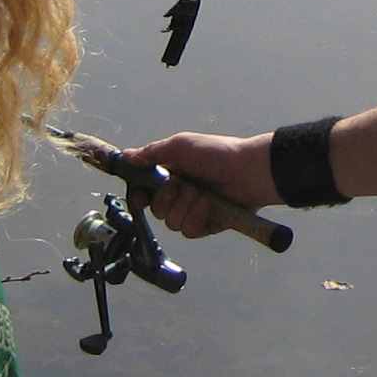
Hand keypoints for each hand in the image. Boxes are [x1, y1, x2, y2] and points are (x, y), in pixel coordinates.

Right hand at [130, 130, 275, 240]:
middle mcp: (181, 194)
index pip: (146, 192)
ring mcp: (194, 210)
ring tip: (202, 194)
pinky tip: (209, 205)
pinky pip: (189, 231)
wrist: (250, 170)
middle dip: (166, 199)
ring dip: (185, 207)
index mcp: (172, 174)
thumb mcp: (181, 145)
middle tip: (182, 186)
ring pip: (171, 222)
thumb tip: (126, 156)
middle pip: (156, 210)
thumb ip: (152, 153)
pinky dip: (196, 217)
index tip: (140, 195)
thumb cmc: (217, 153)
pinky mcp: (208, 225)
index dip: (140, 195)